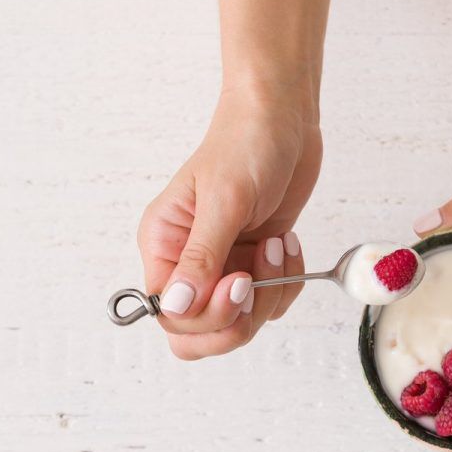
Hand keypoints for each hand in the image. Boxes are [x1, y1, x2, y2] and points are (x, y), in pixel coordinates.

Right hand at [138, 86, 321, 358]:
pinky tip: (285, 243)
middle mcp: (188, 262)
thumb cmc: (245, 143)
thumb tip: (176, 306)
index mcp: (164, 245)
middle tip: (257, 283)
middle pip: (199, 332)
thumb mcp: (223, 200)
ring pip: (240, 321)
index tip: (239, 282)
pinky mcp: (254, 262)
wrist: (283, 119)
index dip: (208, 314)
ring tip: (275, 245)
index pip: (172, 314)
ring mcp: (224, 265)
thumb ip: (201, 258)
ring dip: (269, 294)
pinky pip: (269, 301)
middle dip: (237, 320)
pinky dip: (287, 282)